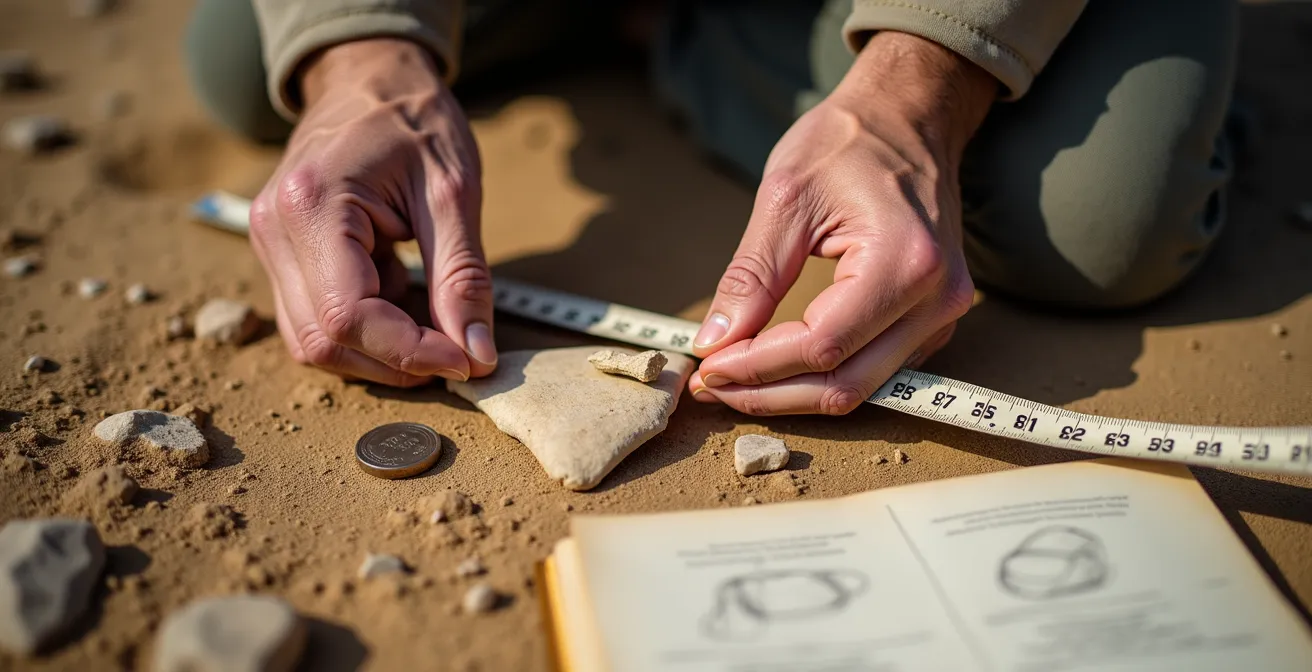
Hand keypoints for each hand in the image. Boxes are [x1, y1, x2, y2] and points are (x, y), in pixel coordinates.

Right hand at [249, 39, 496, 385]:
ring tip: (427, 311)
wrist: (370, 78)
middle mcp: (273, 230)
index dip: (409, 353)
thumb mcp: (455, 193)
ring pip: (313, 342)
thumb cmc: (414, 121)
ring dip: (379, 351)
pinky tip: (400, 290)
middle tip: (457, 351)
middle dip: (396, 362)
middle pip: (324, 341)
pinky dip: (366, 329)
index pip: (349, 316)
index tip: (465, 361)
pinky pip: (314, 320)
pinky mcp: (279, 256)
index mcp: (312, 204)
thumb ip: (464, 278)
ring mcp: (268, 245)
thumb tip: (476, 355)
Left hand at [688, 32, 995, 414]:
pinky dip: (820, 378)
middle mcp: (936, 299)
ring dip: (792, 394)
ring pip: (859, 389)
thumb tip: (714, 342)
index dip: (757, 367)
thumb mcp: (784, 198)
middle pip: (842, 383)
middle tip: (712, 385)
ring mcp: (942, 316)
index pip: (820, 345)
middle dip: (769, 393)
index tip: (708, 367)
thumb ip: (751, 277)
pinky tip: (775, 368)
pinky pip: (873, 372)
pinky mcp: (932, 323)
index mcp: (904, 261)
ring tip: (734, 381)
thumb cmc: (848, 141)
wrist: (909, 118)